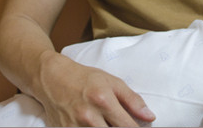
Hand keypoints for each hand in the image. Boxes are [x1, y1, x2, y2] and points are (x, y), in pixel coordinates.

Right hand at [38, 52, 155, 126]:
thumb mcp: (112, 82)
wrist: (53, 78)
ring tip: (108, 123)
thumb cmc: (85, 78)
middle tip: (120, 123)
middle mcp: (89, 116)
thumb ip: (133, 100)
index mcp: (104, 101)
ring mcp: (75, 127)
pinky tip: (97, 125)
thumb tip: (149, 117)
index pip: (128, 127)